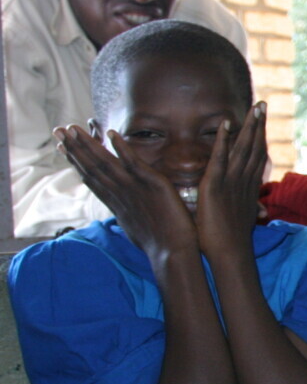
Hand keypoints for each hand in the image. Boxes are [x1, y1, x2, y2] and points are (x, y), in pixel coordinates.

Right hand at [53, 124, 196, 259]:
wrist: (172, 255)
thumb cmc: (158, 245)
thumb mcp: (135, 227)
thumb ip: (127, 213)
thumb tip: (122, 212)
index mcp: (116, 203)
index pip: (91, 179)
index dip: (76, 162)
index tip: (62, 148)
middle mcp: (120, 194)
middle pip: (92, 167)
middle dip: (74, 148)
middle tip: (58, 131)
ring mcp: (134, 188)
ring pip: (106, 163)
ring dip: (89, 144)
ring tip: (73, 128)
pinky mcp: (153, 184)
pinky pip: (134, 163)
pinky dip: (122, 148)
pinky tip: (111, 133)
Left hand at [195, 103, 267, 260]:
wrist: (229, 254)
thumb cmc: (232, 242)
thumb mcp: (245, 222)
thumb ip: (251, 210)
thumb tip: (262, 211)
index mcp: (248, 187)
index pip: (257, 158)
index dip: (260, 138)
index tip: (263, 122)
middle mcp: (244, 181)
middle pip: (255, 147)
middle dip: (259, 125)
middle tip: (263, 105)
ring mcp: (231, 182)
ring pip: (243, 148)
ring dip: (249, 126)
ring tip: (255, 107)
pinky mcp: (215, 185)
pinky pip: (220, 157)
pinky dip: (223, 140)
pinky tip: (226, 123)